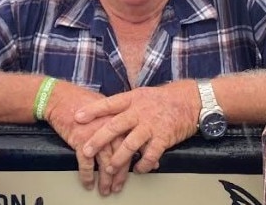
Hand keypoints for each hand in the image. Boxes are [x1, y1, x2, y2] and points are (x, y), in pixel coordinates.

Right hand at [45, 81, 128, 195]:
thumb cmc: (78, 100)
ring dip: (105, 179)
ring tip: (105, 189)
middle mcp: (110, 128)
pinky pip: (86, 164)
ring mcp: (96, 135)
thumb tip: (128, 133)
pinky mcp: (81, 141)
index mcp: (117, 118)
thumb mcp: (102, 104)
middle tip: (119, 186)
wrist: (58, 97)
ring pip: (105, 163)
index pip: (131, 142)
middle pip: (120, 156)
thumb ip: (116, 118)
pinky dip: (87, 176)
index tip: (139, 169)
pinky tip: (88, 183)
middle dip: (120, 175)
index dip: (136, 158)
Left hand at [74, 80, 200, 174]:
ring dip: (118, 158)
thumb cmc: (160, 99)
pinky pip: (151, 154)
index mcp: (131, 100)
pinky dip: (143, 164)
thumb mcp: (139, 95)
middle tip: (86, 150)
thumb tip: (102, 114)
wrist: (189, 101)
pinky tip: (137, 170)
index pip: (108, 104)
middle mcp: (138, 112)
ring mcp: (151, 125)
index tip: (77, 117)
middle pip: (114, 126)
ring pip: (130, 144)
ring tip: (109, 168)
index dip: (91, 111)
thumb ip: (122, 106)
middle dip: (98, 140)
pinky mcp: (163, 138)